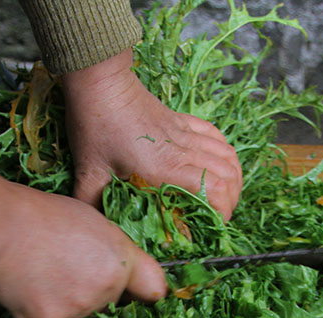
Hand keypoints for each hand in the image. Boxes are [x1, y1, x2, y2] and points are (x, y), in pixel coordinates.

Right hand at [0, 163, 166, 317]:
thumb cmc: (42, 215)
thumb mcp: (93, 222)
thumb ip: (114, 250)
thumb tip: (121, 270)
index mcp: (121, 262)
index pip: (154, 290)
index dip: (144, 290)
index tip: (138, 291)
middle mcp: (105, 291)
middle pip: (111, 303)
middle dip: (97, 291)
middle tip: (68, 267)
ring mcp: (76, 310)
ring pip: (80, 313)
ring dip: (68, 300)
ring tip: (43, 271)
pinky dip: (40, 307)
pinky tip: (28, 284)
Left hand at [62, 49, 241, 220]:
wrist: (100, 83)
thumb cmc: (94, 127)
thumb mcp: (88, 173)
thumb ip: (93, 205)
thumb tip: (96, 229)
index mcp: (166, 168)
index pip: (214, 190)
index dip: (222, 210)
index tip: (214, 225)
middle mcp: (183, 151)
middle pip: (228, 175)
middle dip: (231, 200)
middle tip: (218, 215)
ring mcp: (185, 133)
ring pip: (228, 155)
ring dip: (233, 178)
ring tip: (225, 195)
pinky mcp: (182, 120)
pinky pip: (216, 136)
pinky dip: (225, 153)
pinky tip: (220, 164)